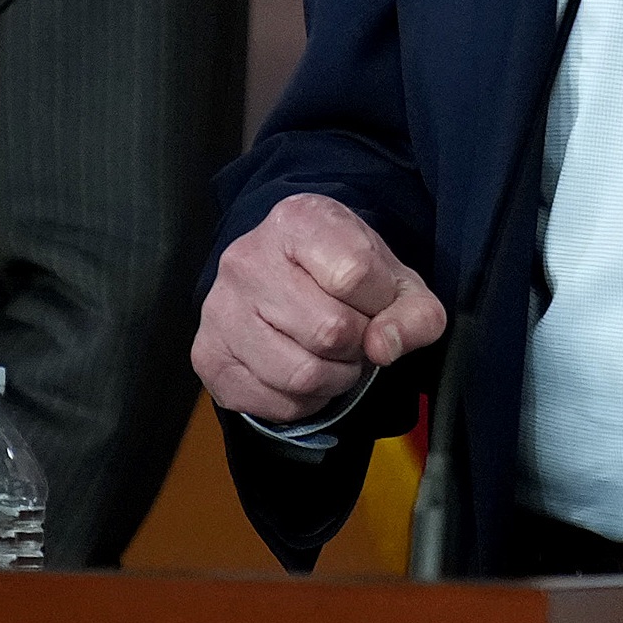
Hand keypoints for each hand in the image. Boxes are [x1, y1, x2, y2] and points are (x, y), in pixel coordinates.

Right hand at [194, 194, 449, 424]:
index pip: (355, 275)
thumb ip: (414, 313)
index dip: (380, 302)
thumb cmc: (344, 274)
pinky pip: (274, 403)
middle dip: (357, 345)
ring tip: (332, 355)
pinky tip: (304, 369)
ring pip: (301, 374)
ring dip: (334, 378)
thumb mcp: (395, 281)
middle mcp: (247, 258)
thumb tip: (383, 347)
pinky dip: (304, 401)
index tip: (374, 300)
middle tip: (354, 335)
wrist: (288, 276)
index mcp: (296, 220)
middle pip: (330, 331)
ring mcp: (220, 308)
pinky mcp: (208, 355)